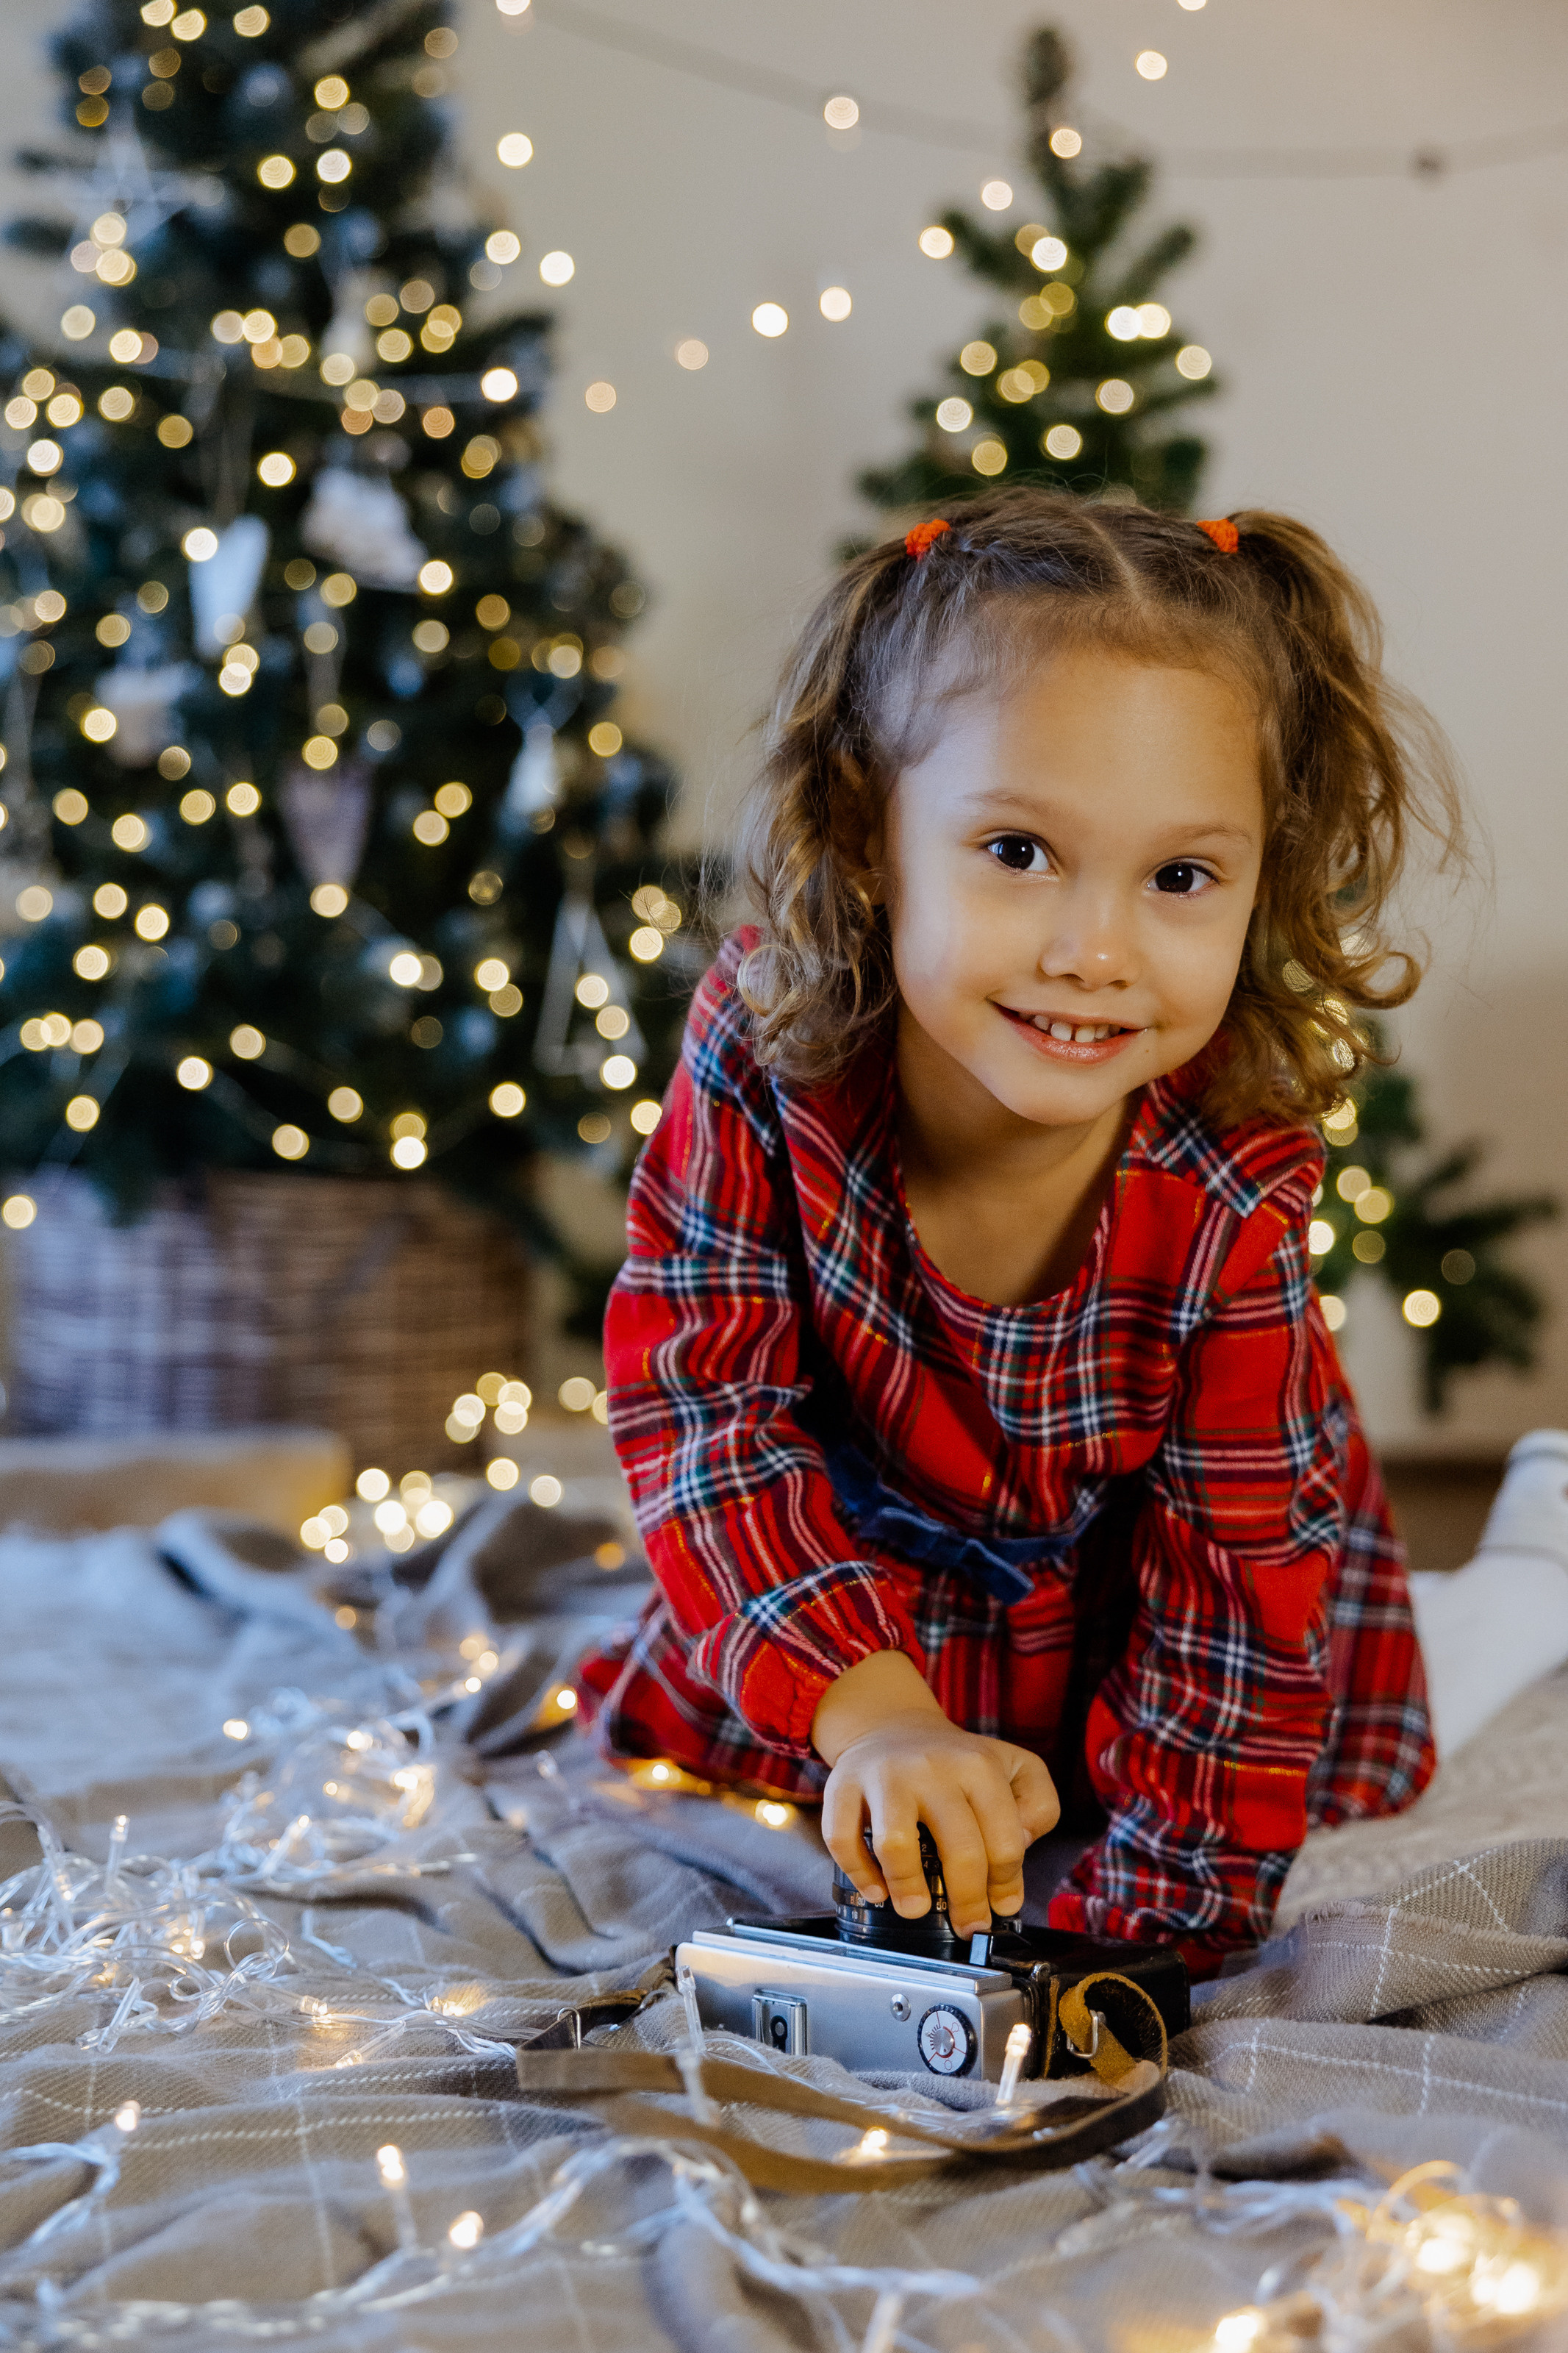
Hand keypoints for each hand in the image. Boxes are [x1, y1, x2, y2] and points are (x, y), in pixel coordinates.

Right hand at [811, 1652, 1059, 1938]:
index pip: (1005, 1840)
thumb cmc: (958, 1762)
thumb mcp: (1016, 1768)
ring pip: (895, 1842)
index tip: (1002, 1906)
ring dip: (908, 1887)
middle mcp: (932, 1768)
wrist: (893, 1725)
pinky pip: (841, 1838)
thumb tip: (1019, 1846)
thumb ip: (1038, 1805)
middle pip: (958, 1848)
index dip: (1006, 1884)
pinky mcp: (842, 1786)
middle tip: (968, 1925)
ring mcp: (884, 1776)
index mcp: (979, 1766)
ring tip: (916, 1908)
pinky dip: (858, 1873)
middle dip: (968, 1900)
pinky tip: (876, 1891)